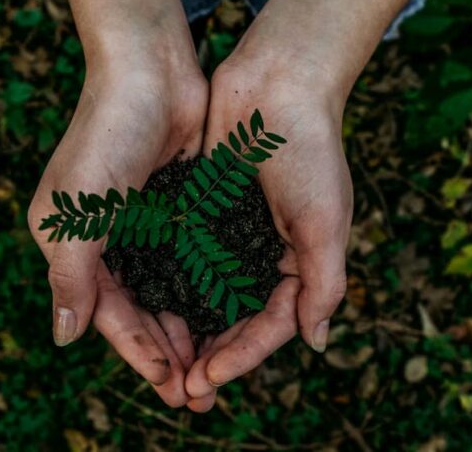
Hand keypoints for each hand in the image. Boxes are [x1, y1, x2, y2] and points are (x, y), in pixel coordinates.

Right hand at [28, 65, 206, 406]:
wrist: (150, 70)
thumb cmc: (106, 136)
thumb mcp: (78, 213)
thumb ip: (71, 277)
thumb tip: (64, 339)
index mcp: (71, 244)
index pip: (107, 313)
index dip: (138, 353)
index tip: (170, 387)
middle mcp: (105, 240)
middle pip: (139, 311)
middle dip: (167, 353)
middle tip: (199, 395)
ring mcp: (142, 225)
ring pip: (167, 293)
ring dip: (188, 331)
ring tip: (215, 368)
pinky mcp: (176, 209)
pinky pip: (190, 263)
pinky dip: (204, 292)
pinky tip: (226, 318)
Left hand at [182, 58, 352, 411]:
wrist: (277, 82)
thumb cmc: (310, 150)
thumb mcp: (326, 222)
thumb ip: (323, 283)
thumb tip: (315, 343)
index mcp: (299, 263)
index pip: (270, 325)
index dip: (242, 356)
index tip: (209, 378)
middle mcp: (263, 255)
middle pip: (235, 320)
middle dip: (211, 356)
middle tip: (181, 390)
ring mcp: (231, 235)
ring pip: (205, 296)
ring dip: (186, 331)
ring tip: (161, 363)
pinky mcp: (202, 212)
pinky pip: (184, 258)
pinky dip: (169, 286)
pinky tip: (146, 308)